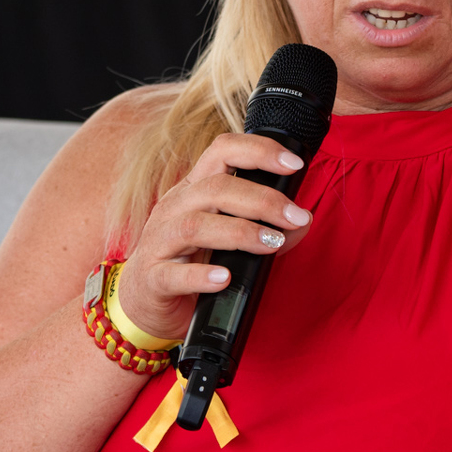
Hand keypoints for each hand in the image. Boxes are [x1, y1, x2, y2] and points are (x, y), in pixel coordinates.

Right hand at [114, 133, 314, 339]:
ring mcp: (159, 242)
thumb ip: (269, 227)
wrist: (147, 301)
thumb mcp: (232, 239)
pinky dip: (201, 275)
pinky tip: (225, 277)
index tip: (294, 163)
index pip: (222, 151)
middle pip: (216, 188)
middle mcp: (174, 208)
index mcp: (194, 190)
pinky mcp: (153, 278)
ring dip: (240, 232)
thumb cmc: (194, 261)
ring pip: (195, 225)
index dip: (259, 150)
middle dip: (263, 200)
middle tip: (295, 217)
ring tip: (272, 243)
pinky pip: (173, 274)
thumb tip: (303, 220)